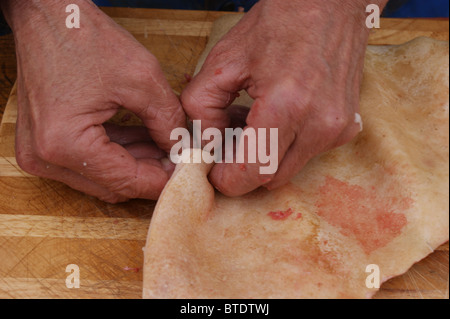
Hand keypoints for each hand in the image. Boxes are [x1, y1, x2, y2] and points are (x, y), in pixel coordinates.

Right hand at [2, 0, 185, 202]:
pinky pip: (89, 162)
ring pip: (102, 177)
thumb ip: (167, 122)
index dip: (163, 181)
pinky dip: (118, 154)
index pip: (126, 182)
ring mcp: (40, 153)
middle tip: (180, 159)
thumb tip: (180, 150)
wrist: (47, 16)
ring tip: (166, 146)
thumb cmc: (84, 38)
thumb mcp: (142, 79)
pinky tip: (144, 140)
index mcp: (64, 144)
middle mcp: (45, 157)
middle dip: (150, 174)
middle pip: (113, 186)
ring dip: (136, 165)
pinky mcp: (44, 144)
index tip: (189, 173)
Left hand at [181, 0, 386, 195]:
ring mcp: (337, 128)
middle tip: (226, 142)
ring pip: (288, 169)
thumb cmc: (279, 22)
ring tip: (251, 122)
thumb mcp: (224, 59)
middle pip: (270, 178)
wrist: (332, 4)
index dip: (227, 180)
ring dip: (264, 158)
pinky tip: (275, 118)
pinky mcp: (347, 128)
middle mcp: (319, 124)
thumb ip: (202, 108)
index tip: (213, 171)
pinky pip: (306, 154)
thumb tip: (205, 145)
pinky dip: (285, 146)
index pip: (252, 171)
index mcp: (286, 105)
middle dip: (242, 169)